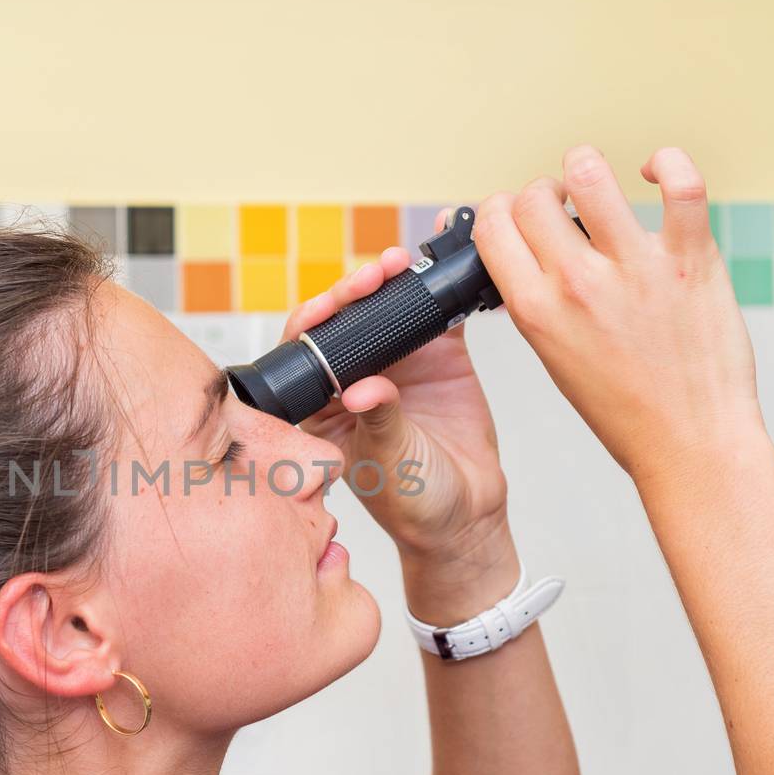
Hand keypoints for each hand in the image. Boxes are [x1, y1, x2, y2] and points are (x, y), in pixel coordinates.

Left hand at [280, 238, 513, 589]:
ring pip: (385, 308)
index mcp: (324, 405)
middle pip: (344, 320)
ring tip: (399, 263)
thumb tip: (362, 388)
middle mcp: (355, 376)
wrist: (467, 515)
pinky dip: (438, 284)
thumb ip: (378, 420)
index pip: (306, 352)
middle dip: (352, 292)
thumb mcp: (389, 464)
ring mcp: (398, 363)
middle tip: (373, 277)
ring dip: (389, 280)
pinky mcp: (439, 356)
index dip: (312, 322)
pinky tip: (441, 259)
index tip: (327, 306)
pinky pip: (435, 312)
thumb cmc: (413, 502)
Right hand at [473, 145, 767, 489]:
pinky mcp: (690, 259)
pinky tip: (656, 172)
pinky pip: (680, 185)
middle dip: (542, 192)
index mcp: (535, 310)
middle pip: (533, 195)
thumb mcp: (554, 355)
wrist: (688, 442)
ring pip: (590, 174)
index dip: (499, 210)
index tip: (517, 217)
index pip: (492, 226)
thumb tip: (534, 251)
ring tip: (598, 184)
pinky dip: (667, 164)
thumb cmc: (625, 408)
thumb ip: (538, 300)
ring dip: (586, 167)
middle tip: (563, 209)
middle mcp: (578, 283)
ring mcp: (635, 268)